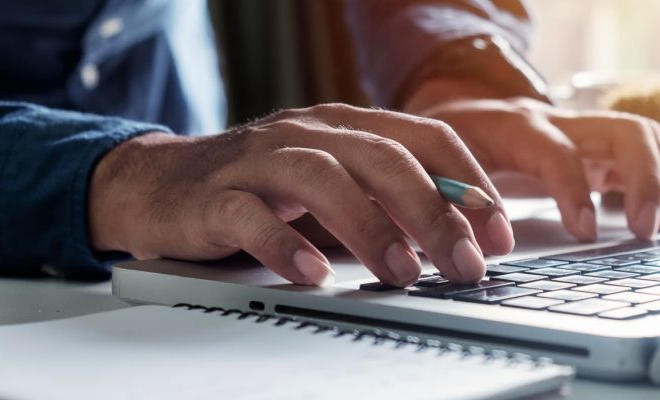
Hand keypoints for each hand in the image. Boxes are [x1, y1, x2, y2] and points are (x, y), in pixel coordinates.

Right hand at [88, 104, 513, 286]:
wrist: (161, 182)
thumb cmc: (262, 187)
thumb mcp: (335, 186)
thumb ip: (387, 201)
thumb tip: (459, 239)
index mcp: (347, 125)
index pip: (426, 137)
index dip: (470, 184)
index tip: (498, 233)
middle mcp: (309, 132)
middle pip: (384, 157)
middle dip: (434, 211)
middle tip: (465, 263)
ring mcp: (260, 160)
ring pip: (323, 178)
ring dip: (371, 227)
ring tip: (403, 272)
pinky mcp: (215, 196)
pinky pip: (251, 216)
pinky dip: (285, 245)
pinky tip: (314, 274)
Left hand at [405, 79, 659, 241]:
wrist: (453, 112)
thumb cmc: (446, 142)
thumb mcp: (439, 165)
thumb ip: (457, 198)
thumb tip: (478, 243)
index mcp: (516, 126)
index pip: (558, 152)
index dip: (575, 191)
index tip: (585, 233)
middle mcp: (559, 123)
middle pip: (625, 132)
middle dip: (647, 180)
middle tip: (644, 231)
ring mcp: (582, 134)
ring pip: (642, 139)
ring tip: (656, 229)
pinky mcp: (594, 150)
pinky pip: (639, 160)